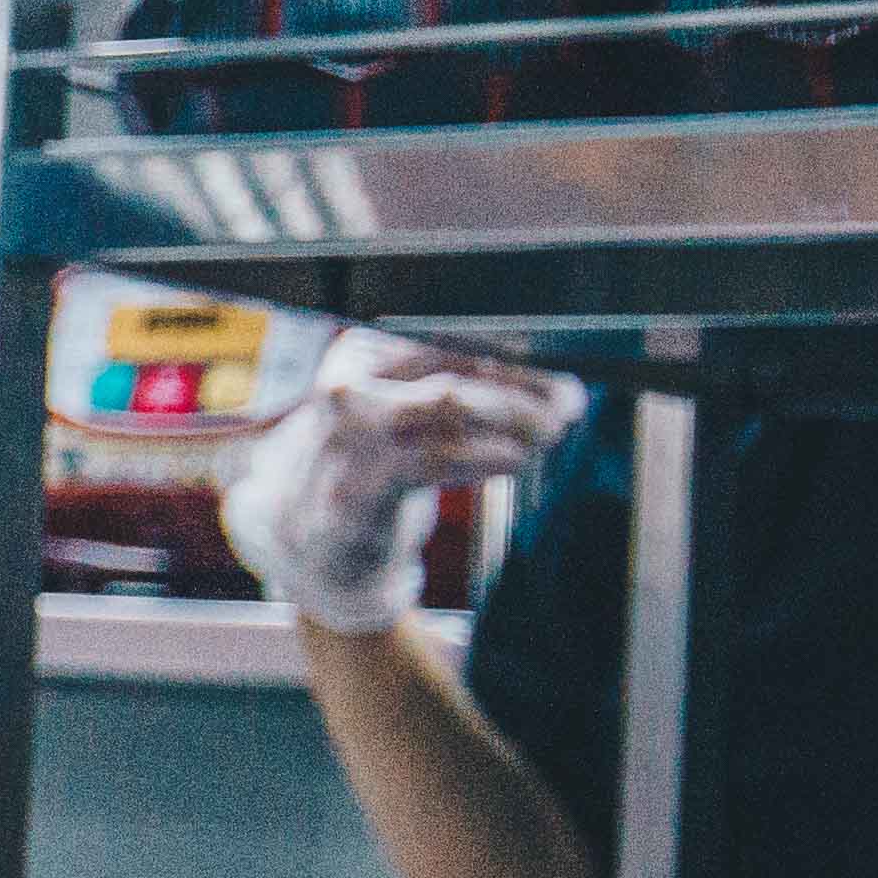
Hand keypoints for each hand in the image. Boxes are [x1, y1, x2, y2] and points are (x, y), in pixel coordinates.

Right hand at [222, 325, 580, 633]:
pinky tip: (514, 460)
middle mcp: (344, 389)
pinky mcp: (356, 487)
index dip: (514, 362)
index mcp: (357, 356)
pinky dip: (486, 458)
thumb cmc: (374, 461)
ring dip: (514, 425)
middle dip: (522, 394)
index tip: (559, 380)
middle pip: (452, 380)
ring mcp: (346, 439)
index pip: (449, 346)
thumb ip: (455, 390)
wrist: (311, 530)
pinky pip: (436, 460)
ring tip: (546, 437)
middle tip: (566, 407)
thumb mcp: (401, 413)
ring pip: (449, 411)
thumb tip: (544, 382)